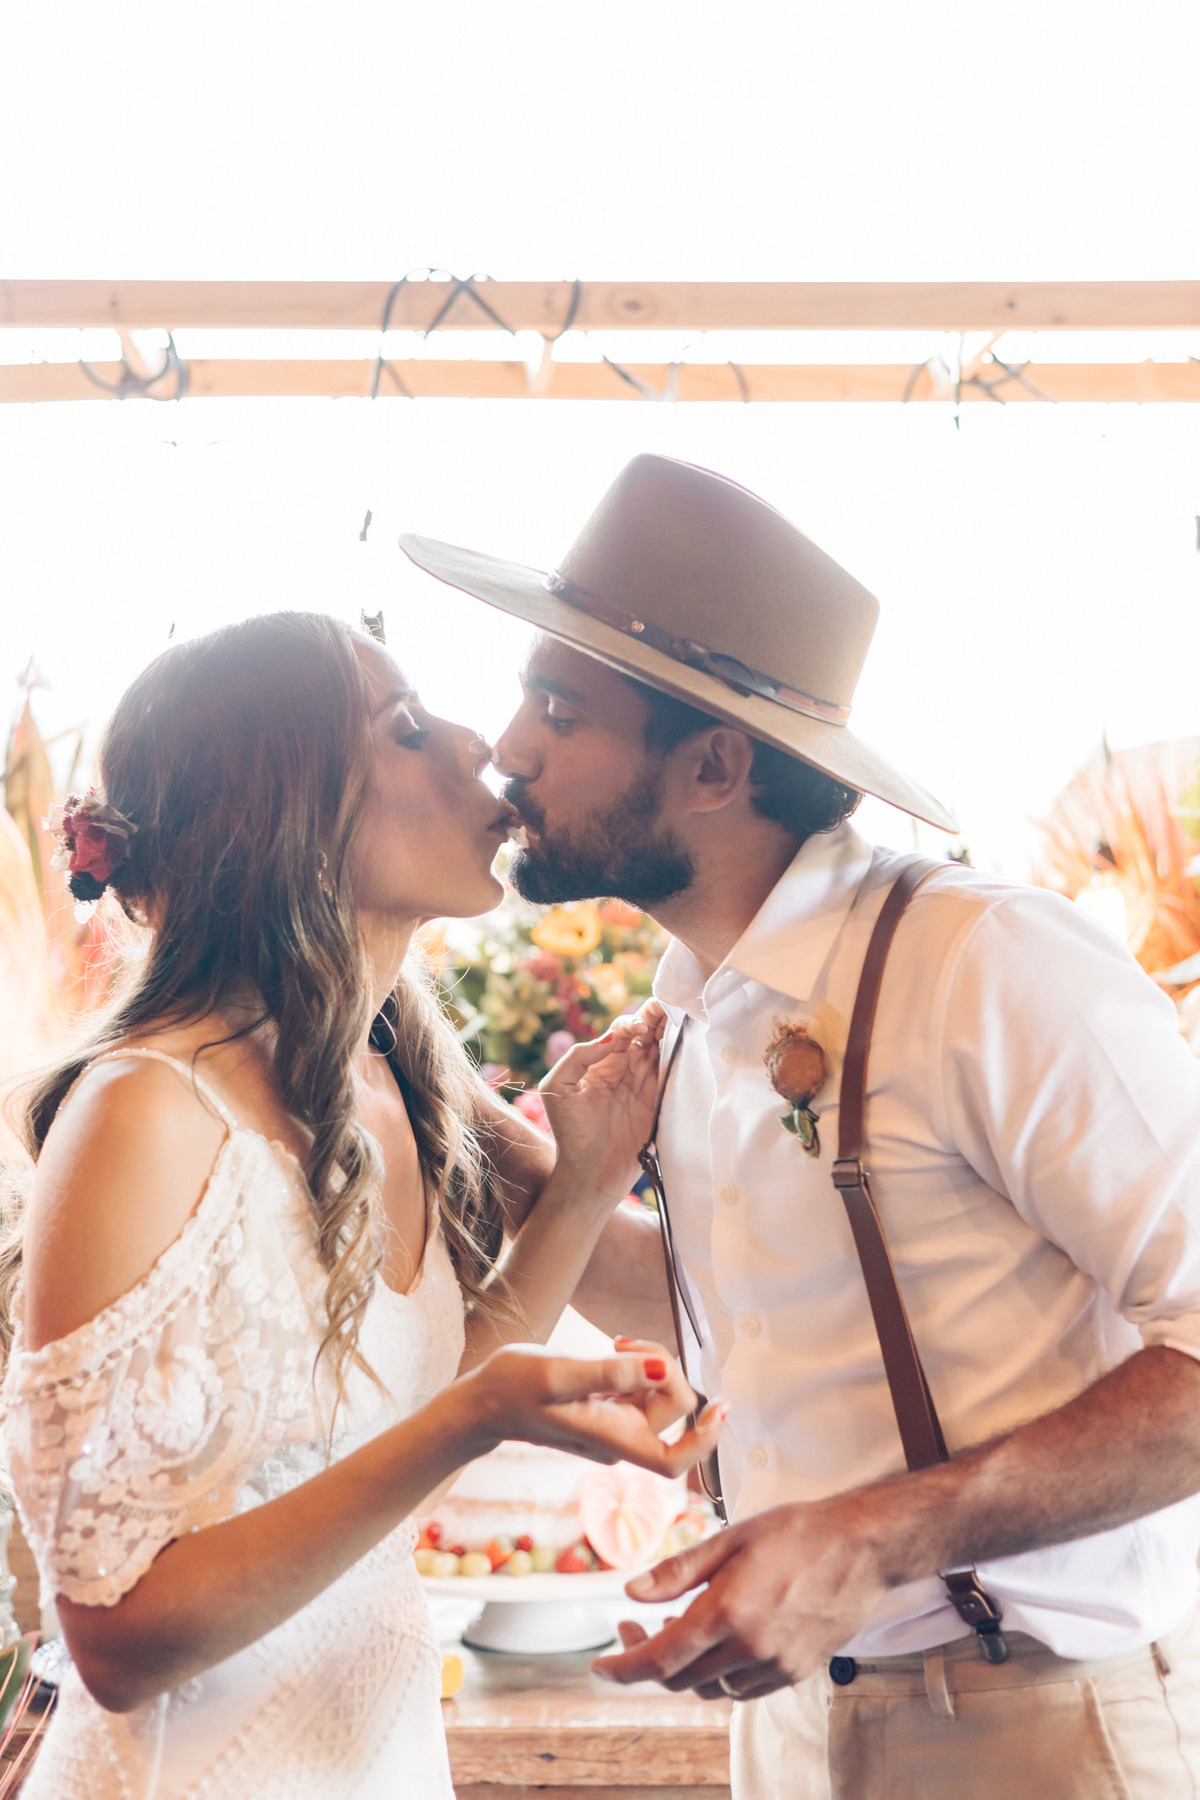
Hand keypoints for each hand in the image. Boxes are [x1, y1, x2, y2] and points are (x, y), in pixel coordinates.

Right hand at [463, 1340, 726, 1477]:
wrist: (483, 1401)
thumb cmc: (512, 1387)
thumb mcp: (559, 1373)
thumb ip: (611, 1373)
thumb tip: (665, 1369)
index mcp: (612, 1440)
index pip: (674, 1459)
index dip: (704, 1439)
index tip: (720, 1407)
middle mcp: (620, 1439)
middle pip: (672, 1408)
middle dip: (663, 1367)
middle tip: (624, 1343)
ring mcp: (614, 1425)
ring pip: (658, 1392)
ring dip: (648, 1361)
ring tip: (613, 1343)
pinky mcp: (607, 1409)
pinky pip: (641, 1386)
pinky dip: (636, 1364)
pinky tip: (611, 1348)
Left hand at [537, 1003, 666, 1199]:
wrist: (589, 1174)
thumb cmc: (569, 1133)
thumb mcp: (557, 1088)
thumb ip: (579, 1056)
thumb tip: (611, 1037)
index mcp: (600, 1063)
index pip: (620, 1031)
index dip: (630, 1022)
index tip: (636, 1029)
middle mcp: (624, 1070)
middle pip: (645, 1034)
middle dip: (655, 1016)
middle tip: (666, 1004)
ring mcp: (643, 1086)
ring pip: (661, 1049)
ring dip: (669, 1030)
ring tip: (678, 1012)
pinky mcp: (658, 1102)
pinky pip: (670, 1073)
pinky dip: (679, 1055)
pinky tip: (684, 1040)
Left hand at [591, 1497, 887, 1699]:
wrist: (861, 1549)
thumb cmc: (796, 1533)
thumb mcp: (730, 1539)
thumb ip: (678, 1572)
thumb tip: (631, 1592)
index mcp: (728, 1611)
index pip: (659, 1658)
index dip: (622, 1667)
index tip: (599, 1667)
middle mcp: (750, 1647)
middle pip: (680, 1678)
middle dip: (646, 1660)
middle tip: (633, 1627)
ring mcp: (775, 1665)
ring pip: (709, 1687)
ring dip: (684, 1667)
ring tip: (679, 1627)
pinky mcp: (794, 1672)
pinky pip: (741, 1688)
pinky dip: (718, 1673)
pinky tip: (718, 1641)